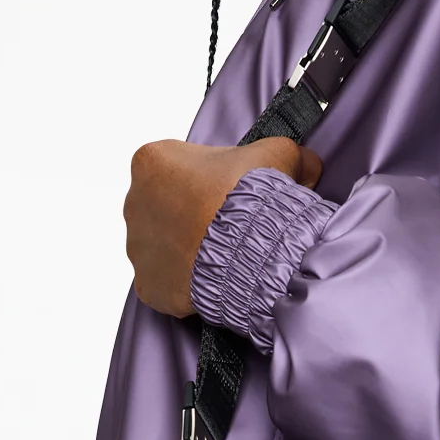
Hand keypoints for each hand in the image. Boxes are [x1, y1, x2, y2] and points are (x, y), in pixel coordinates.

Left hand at [123, 136, 323, 316]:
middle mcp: (134, 203)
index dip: (208, 177)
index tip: (229, 190)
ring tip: (225, 254)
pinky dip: (185, 282)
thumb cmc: (254, 199)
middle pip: (165, 206)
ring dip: (187, 248)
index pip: (177, 165)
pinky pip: (166, 282)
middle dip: (193, 213)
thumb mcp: (280, 155)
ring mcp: (137, 248)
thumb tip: (305, 165)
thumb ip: (286, 153)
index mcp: (153, 162)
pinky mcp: (148, 285)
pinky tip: (215, 277)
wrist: (254, 250)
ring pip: (164, 246)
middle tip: (230, 223)